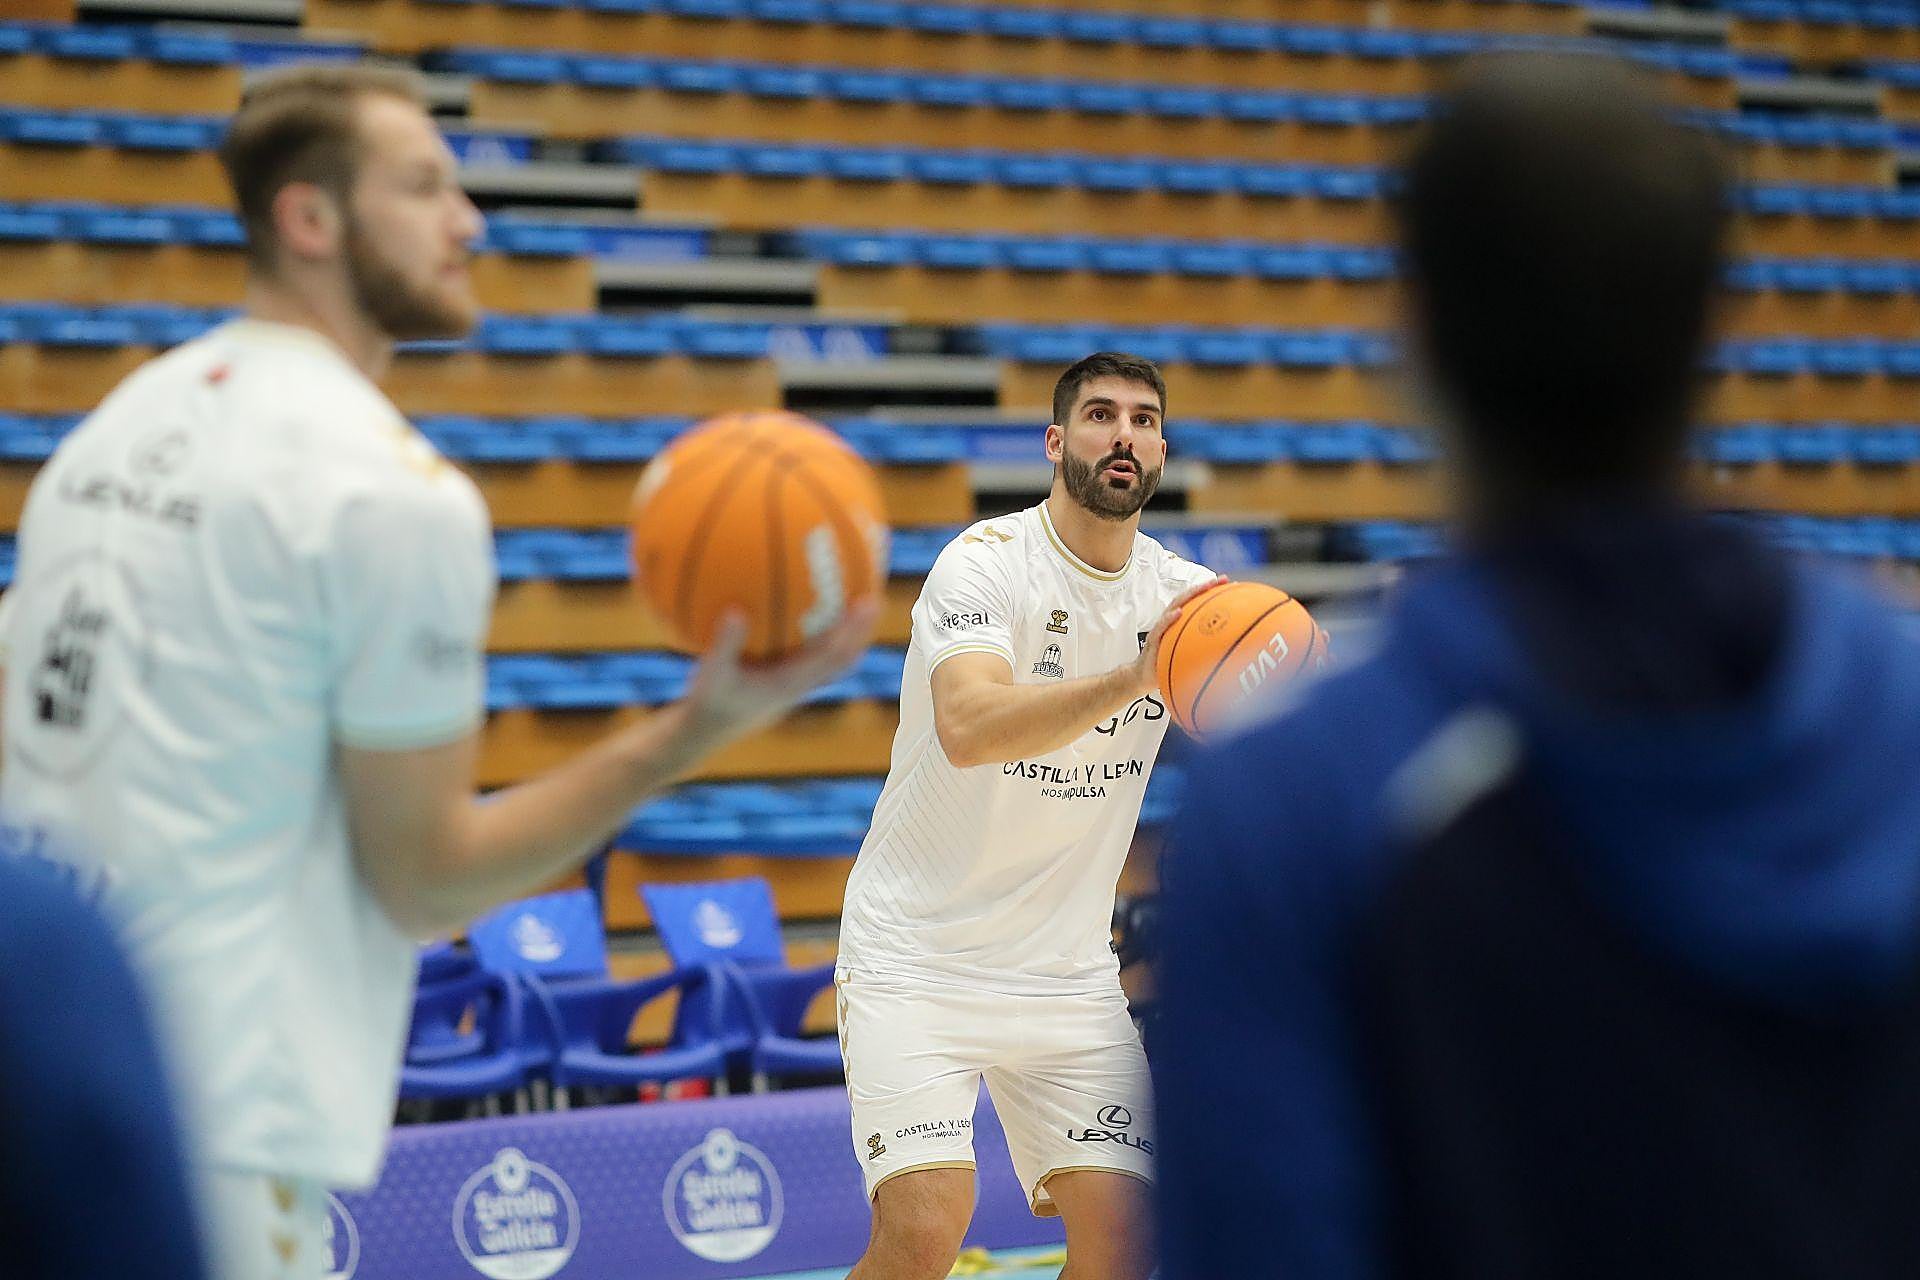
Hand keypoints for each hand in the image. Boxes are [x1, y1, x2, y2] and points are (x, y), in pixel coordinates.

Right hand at [679, 598, 881, 751]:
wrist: (707, 732)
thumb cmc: (708, 702)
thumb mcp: (710, 674)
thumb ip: (724, 645)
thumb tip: (735, 611)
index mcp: (790, 684)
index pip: (832, 657)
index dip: (852, 631)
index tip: (867, 602)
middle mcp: (801, 686)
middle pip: (845, 660)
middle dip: (861, 631)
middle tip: (874, 597)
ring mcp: (796, 687)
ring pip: (834, 662)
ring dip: (849, 637)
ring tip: (856, 603)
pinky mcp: (786, 684)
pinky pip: (813, 659)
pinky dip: (821, 638)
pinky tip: (811, 613)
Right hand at [1132, 576, 1227, 694]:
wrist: (1144, 677)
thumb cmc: (1167, 664)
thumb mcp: (1188, 657)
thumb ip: (1203, 650)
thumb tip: (1229, 651)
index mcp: (1180, 622)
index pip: (1197, 602)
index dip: (1212, 592)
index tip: (1231, 584)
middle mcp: (1172, 620)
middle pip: (1189, 598)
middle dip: (1205, 586)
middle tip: (1222, 580)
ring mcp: (1162, 628)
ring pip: (1175, 605)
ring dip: (1189, 595)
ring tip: (1204, 587)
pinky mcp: (1153, 639)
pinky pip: (1161, 627)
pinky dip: (1169, 618)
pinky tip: (1178, 613)